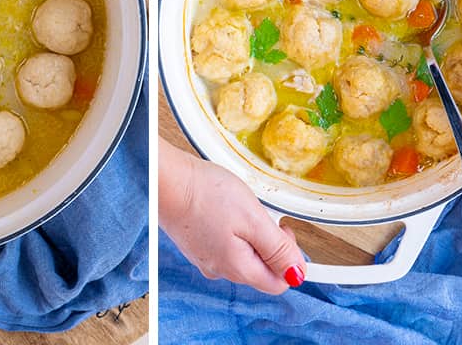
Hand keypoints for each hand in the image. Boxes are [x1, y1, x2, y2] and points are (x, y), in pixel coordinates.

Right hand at [160, 141, 305, 294]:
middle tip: (256, 211)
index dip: (288, 256)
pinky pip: (222, 242)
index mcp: (238, 268)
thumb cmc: (204, 194)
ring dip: (245, 231)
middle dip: (265, 240)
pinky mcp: (194, 243)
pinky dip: (227, 226)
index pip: (279, 282)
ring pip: (240, 253)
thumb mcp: (253, 218)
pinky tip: (218, 206)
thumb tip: (298, 273)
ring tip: (234, 205)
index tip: (282, 229)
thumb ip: (277, 248)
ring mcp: (204, 257)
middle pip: (259, 267)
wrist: (163, 178)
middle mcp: (220, 270)